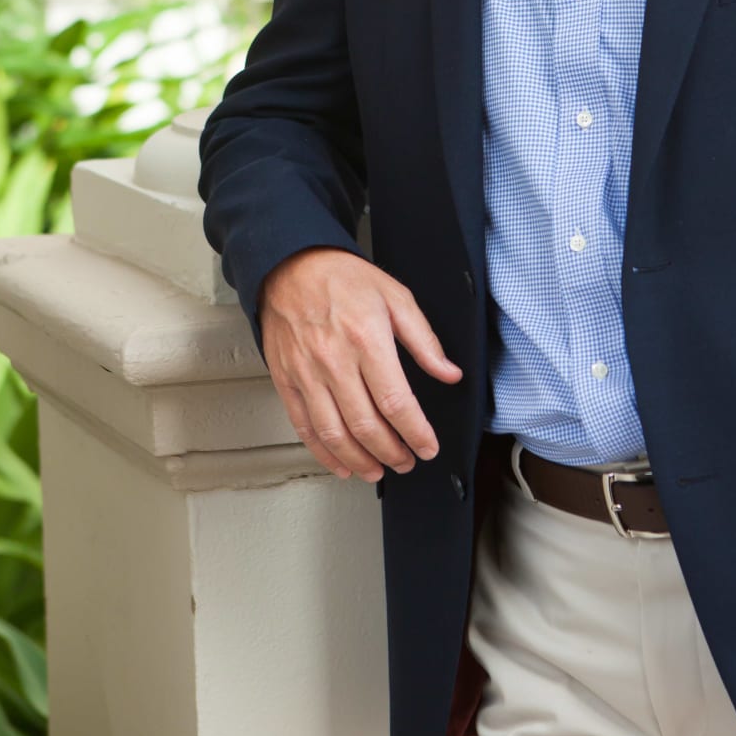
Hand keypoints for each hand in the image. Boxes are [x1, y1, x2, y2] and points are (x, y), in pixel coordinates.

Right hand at [259, 248, 462, 483]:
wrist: (291, 265)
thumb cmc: (343, 279)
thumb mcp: (396, 297)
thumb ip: (425, 340)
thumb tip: (449, 373)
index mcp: (366, 340)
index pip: (396, 402)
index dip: (416, 432)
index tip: (428, 447)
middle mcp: (334, 361)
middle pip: (366, 425)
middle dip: (392, 452)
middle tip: (408, 461)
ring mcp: (307, 374)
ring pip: (334, 434)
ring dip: (360, 460)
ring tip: (379, 470)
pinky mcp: (286, 380)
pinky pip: (304, 426)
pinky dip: (324, 452)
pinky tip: (342, 464)